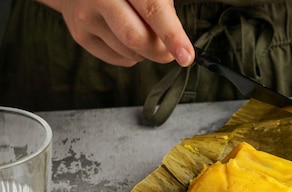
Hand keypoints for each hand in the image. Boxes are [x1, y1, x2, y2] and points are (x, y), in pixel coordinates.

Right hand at [39, 0, 193, 66]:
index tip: (187, 57)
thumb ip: (163, 9)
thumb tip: (175, 44)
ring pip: (130, 53)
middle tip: (170, 50)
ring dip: (145, 50)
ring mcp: (86, 17)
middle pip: (137, 39)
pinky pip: (120, 59)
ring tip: (138, 28)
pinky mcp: (81, 36)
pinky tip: (125, 35)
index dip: (173, 36)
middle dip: (160, 51)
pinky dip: (132, 54)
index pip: (153, 11)